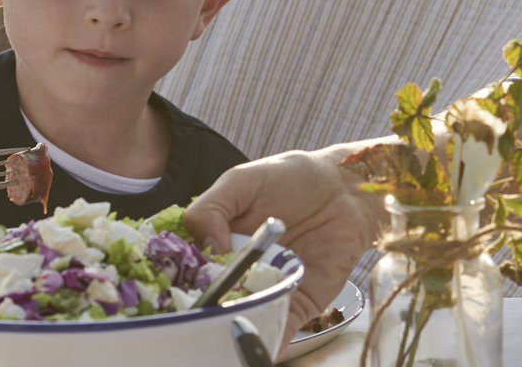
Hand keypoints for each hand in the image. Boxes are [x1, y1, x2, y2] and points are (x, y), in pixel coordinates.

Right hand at [185, 142, 387, 331]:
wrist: (345, 188)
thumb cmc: (291, 178)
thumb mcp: (242, 182)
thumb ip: (212, 209)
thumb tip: (207, 250)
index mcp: (216, 246)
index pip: (186, 274)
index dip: (179, 284)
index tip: (177, 289)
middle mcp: (236, 274)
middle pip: (211, 304)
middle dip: (206, 312)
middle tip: (206, 311)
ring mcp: (265, 290)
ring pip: (241, 322)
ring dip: (233, 329)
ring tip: (231, 327)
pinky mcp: (296, 304)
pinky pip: (279, 329)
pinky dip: (269, 341)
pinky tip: (262, 344)